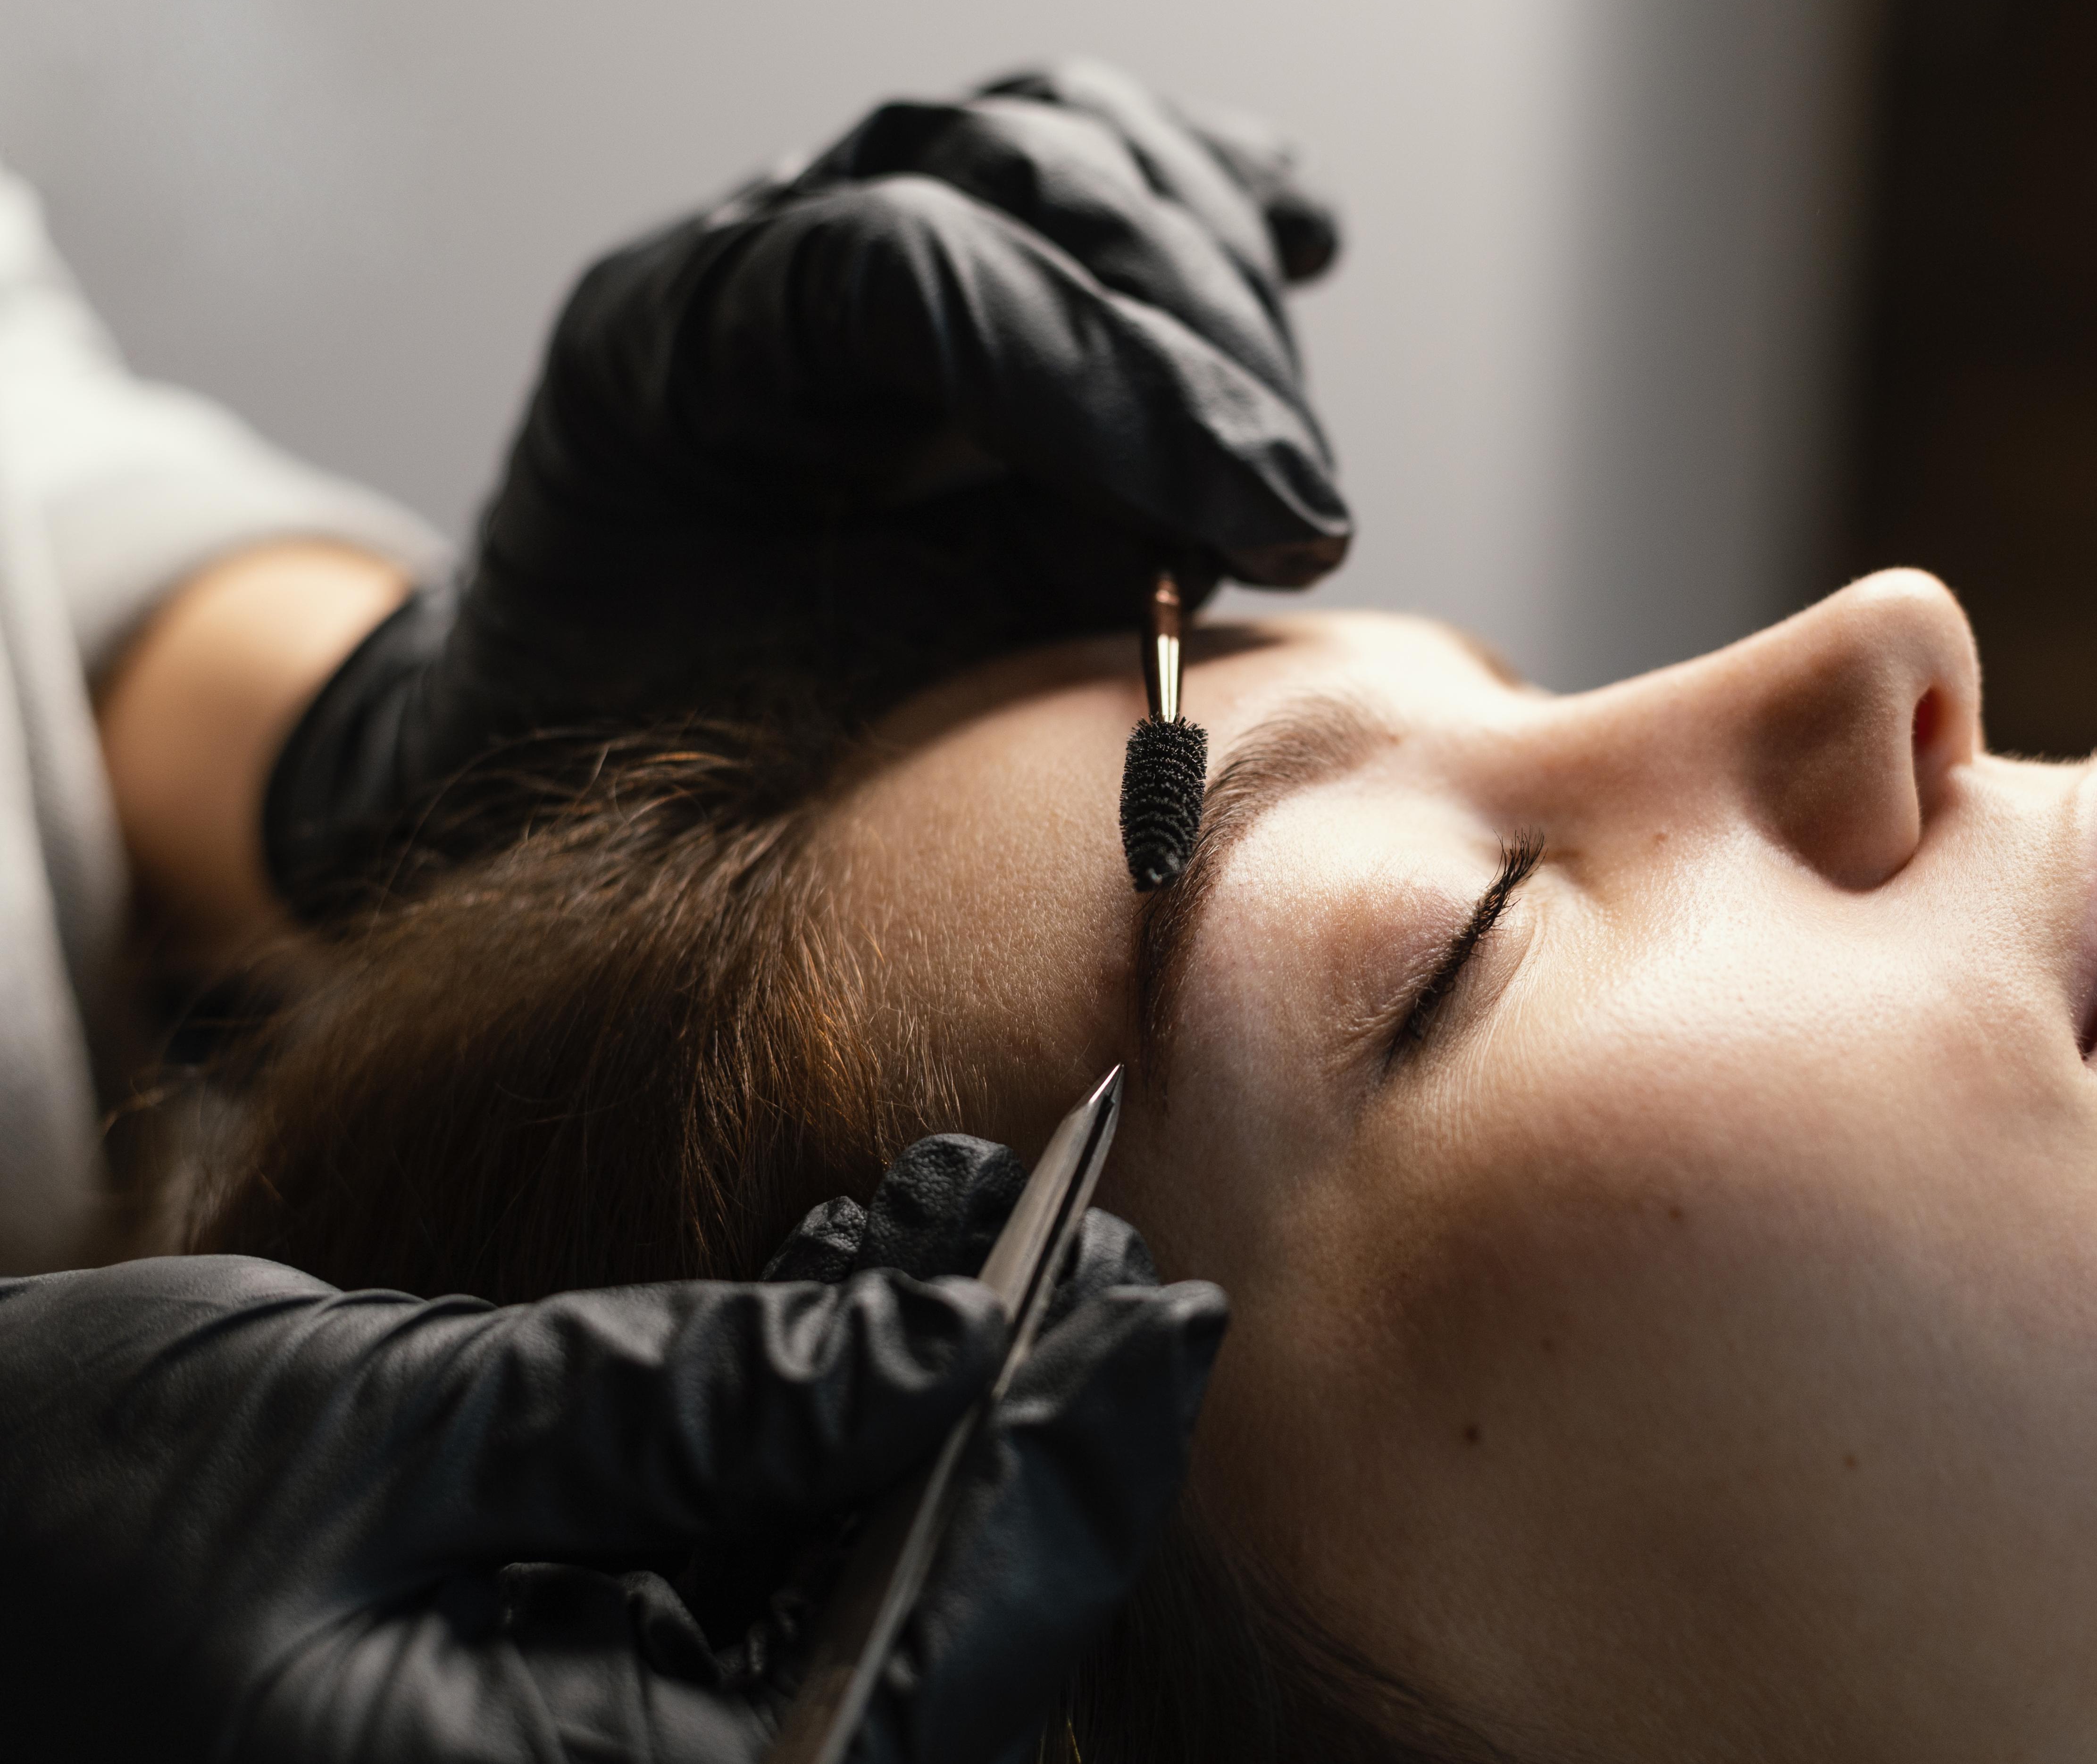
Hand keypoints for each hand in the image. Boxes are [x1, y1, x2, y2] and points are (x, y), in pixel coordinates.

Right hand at [0, 1153, 1223, 1762]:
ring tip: (998, 1216)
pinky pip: (753, 1564)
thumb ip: (683, 1413)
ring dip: (930, 1397)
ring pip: (852, 1586)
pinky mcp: (580, 1686)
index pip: (925, 1674)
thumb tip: (940, 1356)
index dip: (1059, 1487)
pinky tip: (879, 1265)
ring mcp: (606, 1756)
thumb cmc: (78, 1516)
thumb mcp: (394, 1436)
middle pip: (922, 1641)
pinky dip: (819, 1417)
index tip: (1159, 1317)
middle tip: (1118, 1256)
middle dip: (1023, 1440)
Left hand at [267, 59, 1347, 913]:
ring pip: (1073, 141)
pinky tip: (1301, 247)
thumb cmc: (677, 762)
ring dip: (1221, 282)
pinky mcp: (958, 236)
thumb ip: (953, 653)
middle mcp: (757, 238)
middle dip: (1196, 345)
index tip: (1252, 534)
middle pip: (1020, 174)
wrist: (604, 736)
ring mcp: (856, 211)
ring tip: (1289, 456)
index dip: (1108, 388)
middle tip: (1297, 519)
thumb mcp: (786, 742)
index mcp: (664, 345)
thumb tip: (1179, 581)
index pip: (910, 272)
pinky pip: (1102, 163)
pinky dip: (1215, 200)